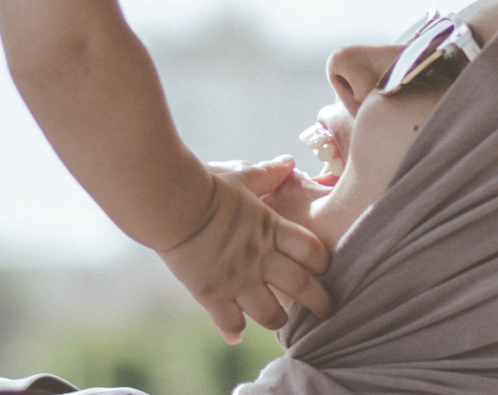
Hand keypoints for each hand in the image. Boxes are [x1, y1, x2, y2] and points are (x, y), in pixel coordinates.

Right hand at [159, 156, 332, 343]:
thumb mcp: (241, 176)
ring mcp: (237, 279)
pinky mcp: (211, 293)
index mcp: (270, 228)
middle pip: (302, 287)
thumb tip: (288, 162)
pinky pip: (230, 322)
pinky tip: (235, 334)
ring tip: (280, 319)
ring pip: (271, 314)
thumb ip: (268, 173)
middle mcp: (259, 258)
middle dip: (319, 302)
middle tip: (326, 310)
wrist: (171, 204)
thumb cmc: (207, 185)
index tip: (322, 268)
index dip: (321, 262)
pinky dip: (233, 330)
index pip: (312, 250)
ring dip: (279, 319)